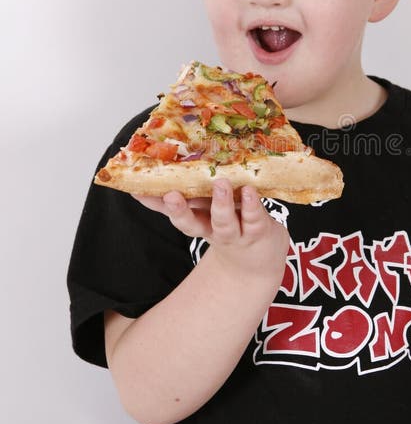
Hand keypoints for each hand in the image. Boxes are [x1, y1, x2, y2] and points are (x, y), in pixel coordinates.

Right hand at [132, 182, 289, 279]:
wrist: (260, 260)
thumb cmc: (232, 225)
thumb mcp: (211, 211)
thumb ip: (195, 192)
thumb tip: (172, 163)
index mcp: (197, 220)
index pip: (171, 212)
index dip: (154, 203)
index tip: (136, 190)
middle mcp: (212, 229)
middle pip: (191, 223)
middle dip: (180, 210)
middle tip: (171, 195)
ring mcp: (235, 232)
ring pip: (223, 221)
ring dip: (220, 204)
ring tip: (219, 184)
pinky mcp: (258, 230)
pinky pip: (254, 218)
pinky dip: (252, 205)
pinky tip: (249, 191)